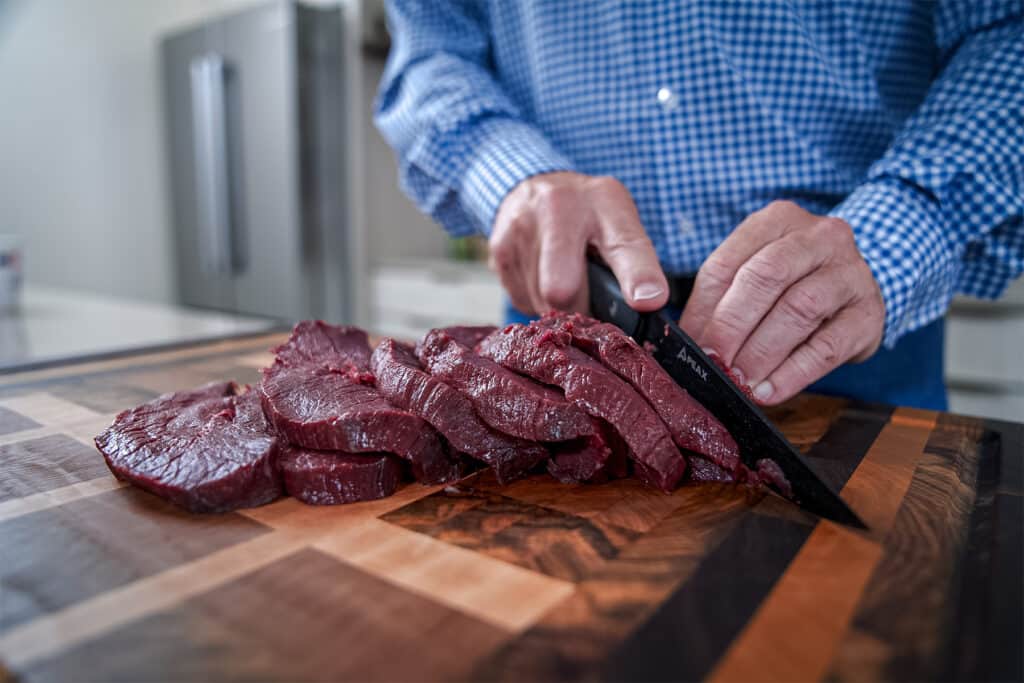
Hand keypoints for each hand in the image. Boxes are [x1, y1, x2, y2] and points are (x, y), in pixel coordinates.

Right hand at [489, 171, 667, 315]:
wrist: (534, 184)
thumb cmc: (588, 212)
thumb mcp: (621, 221)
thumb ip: (637, 260)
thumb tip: (647, 305)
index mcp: (603, 203)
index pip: (624, 245)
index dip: (637, 276)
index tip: (647, 301)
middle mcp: (557, 209)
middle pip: (563, 290)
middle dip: (579, 306)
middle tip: (589, 295)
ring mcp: (521, 228)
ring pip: (542, 303)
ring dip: (558, 306)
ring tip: (565, 277)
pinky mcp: (498, 250)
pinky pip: (521, 301)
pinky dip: (536, 299)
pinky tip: (542, 276)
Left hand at [680, 200, 884, 404]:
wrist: (858, 287)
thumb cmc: (794, 282)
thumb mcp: (756, 275)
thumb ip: (721, 300)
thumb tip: (688, 342)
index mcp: (778, 220)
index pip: (729, 262)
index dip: (705, 308)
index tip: (691, 343)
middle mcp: (820, 237)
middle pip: (766, 277)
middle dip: (733, 325)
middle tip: (714, 361)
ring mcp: (850, 272)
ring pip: (800, 308)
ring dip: (762, 352)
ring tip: (739, 381)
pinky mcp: (868, 314)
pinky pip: (827, 346)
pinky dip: (793, 373)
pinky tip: (769, 391)